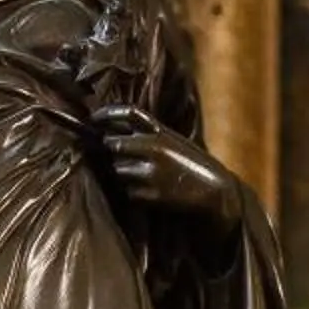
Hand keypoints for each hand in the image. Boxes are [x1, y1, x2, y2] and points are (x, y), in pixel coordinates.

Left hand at [93, 105, 242, 228]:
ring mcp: (151, 172)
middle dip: (112, 151)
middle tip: (119, 156)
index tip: (93, 118)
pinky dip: (133, 193)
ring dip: (123, 174)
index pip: (128, 114)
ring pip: (118, 171)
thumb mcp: (175, 141)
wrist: (215, 192)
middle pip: (113, 145)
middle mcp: (154, 148)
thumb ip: (150, 135)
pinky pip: (128, 192)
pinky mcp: (151, 195)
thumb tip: (115, 134)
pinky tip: (149, 193)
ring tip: (143, 177)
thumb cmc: (193, 165)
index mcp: (162, 132)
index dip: (107, 114)